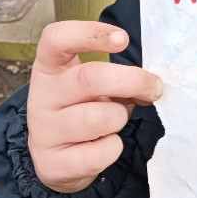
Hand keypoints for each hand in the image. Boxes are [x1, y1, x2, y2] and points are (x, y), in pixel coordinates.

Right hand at [27, 21, 162, 193]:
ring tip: (115, 121)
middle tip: (154, 87)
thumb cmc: (83, 109)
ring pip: (97, 118)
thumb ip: (116, 77)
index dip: (91, 33)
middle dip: (132, 81)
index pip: (57, 38)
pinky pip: (100, 153)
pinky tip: (105, 144)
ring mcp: (43, 131)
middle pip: (88, 78)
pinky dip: (113, 148)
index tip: (123, 39)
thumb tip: (151, 84)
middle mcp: (42, 96)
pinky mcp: (52, 164)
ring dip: (120, 118)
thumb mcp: (93, 85)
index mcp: (50, 67)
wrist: (59, 159)